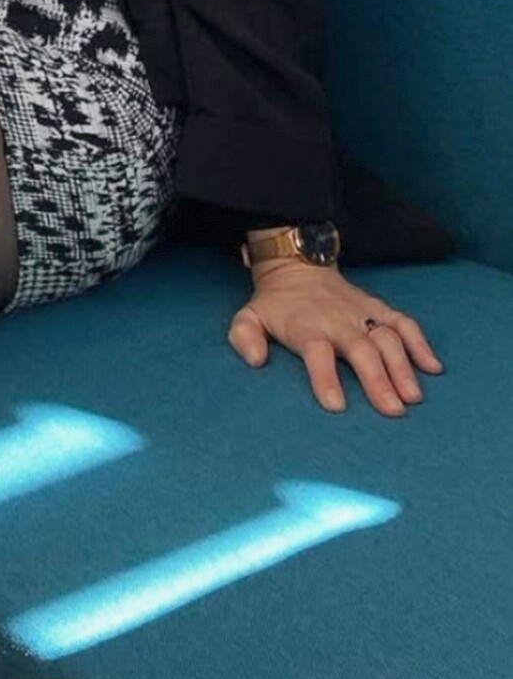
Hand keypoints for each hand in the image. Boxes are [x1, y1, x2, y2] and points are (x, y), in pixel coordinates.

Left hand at [228, 263, 443, 416]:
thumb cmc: (275, 305)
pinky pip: (404, 323)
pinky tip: (433, 368)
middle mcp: (339, 320)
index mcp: (307, 326)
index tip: (336, 406)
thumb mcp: (249, 317)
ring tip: (414, 397)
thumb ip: (245, 337)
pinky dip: (420, 343)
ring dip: (403, 366)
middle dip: (377, 379)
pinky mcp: (379, 308)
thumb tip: (256, 360)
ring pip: (387, 337)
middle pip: (361, 348)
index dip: (325, 377)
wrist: (298, 267)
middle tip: (392, 411)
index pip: (317, 351)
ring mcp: (362, 313)